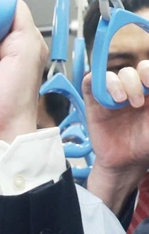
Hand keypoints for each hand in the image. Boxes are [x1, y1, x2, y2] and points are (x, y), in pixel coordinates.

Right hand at [83, 70, 148, 213]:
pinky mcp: (94, 103)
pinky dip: (96, 81)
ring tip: (121, 102)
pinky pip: (91, 83)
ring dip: (118, 85)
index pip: (147, 70)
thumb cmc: (145, 143)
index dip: (147, 72)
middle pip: (131, 71)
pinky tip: (105, 97)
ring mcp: (112, 96)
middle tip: (138, 103)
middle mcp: (131, 90)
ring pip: (113, 76)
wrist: (126, 162)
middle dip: (135, 82)